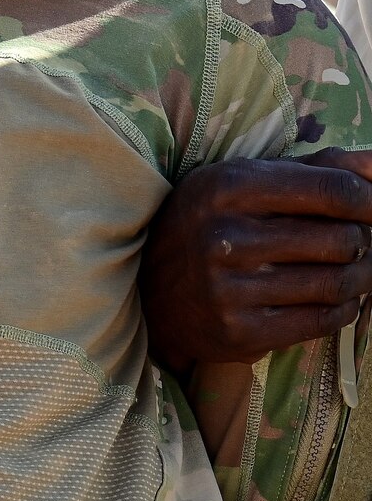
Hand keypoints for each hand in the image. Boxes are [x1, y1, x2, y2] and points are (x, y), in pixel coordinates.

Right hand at [141, 149, 371, 372]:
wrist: (151, 292)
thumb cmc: (213, 225)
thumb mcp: (246, 182)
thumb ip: (314, 169)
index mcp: (228, 187)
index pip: (331, 190)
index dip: (369, 200)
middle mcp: (225, 236)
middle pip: (342, 239)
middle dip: (364, 241)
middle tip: (359, 243)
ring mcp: (230, 287)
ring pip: (337, 283)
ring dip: (361, 279)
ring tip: (356, 271)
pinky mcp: (240, 330)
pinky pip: (323, 320)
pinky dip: (344, 310)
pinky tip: (335, 300)